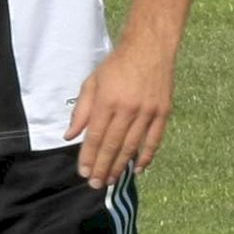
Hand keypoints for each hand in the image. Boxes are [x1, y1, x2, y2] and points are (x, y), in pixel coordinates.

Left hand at [64, 43, 174, 188]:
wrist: (149, 49)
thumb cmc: (115, 66)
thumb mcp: (91, 83)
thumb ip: (81, 111)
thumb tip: (70, 136)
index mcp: (107, 101)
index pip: (95, 136)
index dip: (89, 157)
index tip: (84, 173)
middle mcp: (128, 109)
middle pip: (113, 145)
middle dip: (103, 167)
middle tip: (96, 184)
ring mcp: (148, 112)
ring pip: (132, 146)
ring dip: (121, 166)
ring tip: (112, 180)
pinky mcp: (163, 112)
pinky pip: (154, 140)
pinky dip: (146, 156)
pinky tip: (138, 169)